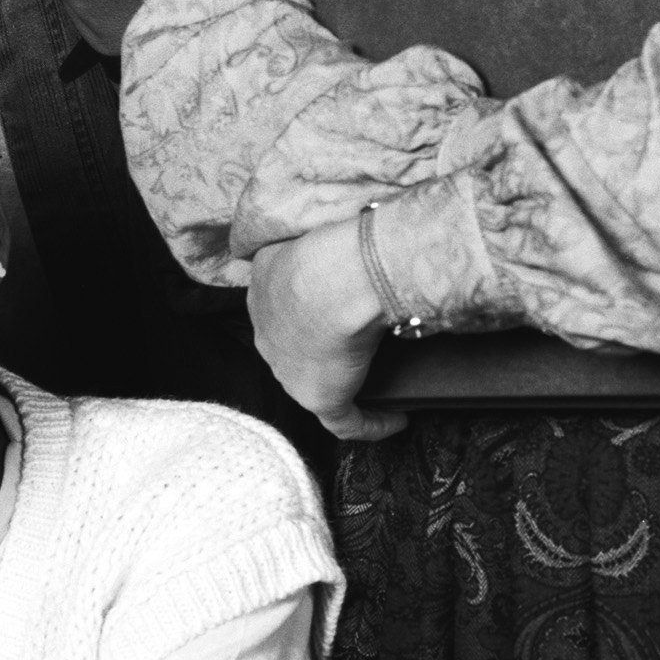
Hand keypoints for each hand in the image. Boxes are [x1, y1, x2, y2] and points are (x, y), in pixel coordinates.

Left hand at [248, 219, 406, 442]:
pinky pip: (345, 422)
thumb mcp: (302, 235)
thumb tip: (326, 250)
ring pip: (316, 383)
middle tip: (356, 345)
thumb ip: (305, 247)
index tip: (333, 312)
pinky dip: (371, 424)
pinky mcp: (320, 398)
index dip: (306, 312)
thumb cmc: (324, 247)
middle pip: (293, 348)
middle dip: (319, 349)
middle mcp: (268, 335)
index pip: (282, 309)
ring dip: (344, 384)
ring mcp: (290, 370)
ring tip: (376, 380)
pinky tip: (395, 419)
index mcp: (263, 293)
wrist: (334, 278)